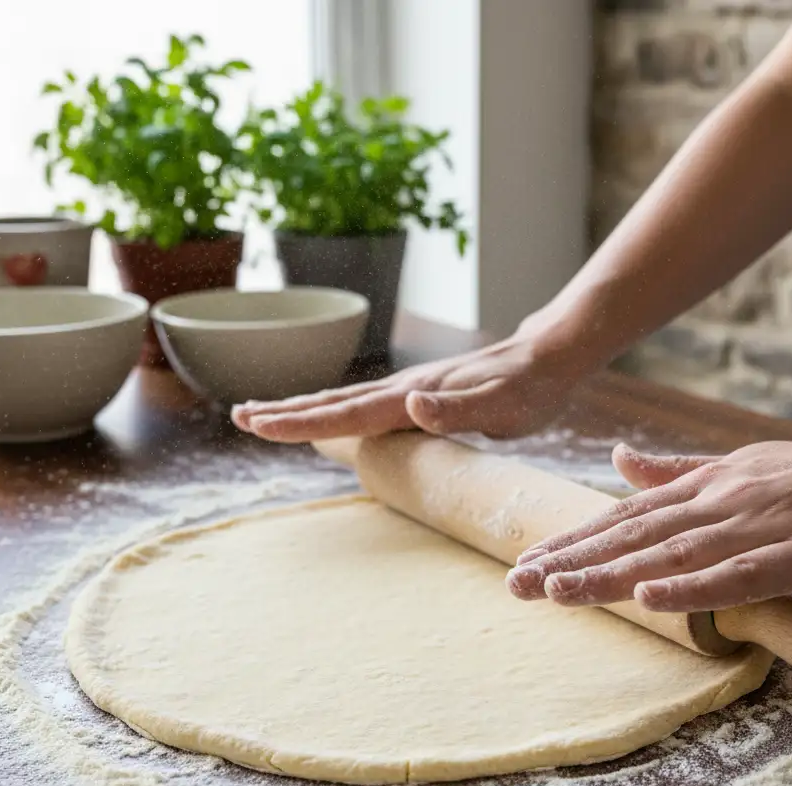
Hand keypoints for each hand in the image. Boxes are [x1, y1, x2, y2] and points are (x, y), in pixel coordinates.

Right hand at [232, 322, 587, 442]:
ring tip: (267, 413)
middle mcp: (405, 391)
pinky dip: (337, 410)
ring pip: (346, 401)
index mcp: (413, 397)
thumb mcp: (502, 405)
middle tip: (241, 418)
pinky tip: (333, 416)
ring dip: (304, 409)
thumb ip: (457, 408)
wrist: (550, 354)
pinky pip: (368, 405)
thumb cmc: (530, 387)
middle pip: (334, 403)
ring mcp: (411, 390)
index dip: (301, 423)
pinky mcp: (423, 393)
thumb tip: (410, 404)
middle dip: (286, 412)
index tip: (257, 425)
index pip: (347, 414)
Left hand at [505, 423, 791, 612]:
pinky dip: (691, 587)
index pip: (621, 518)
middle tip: (517, 584)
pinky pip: (735, 574)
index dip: (571, 540)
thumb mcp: (732, 465)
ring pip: (668, 555)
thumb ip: (673, 470)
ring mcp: (751, 529)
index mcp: (699, 488)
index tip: (525, 561)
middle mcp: (713, 505)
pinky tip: (649, 597)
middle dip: (571, 561)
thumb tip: (618, 459)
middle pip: (630, 537)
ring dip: (611, 575)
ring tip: (559, 592)